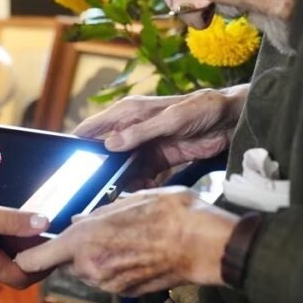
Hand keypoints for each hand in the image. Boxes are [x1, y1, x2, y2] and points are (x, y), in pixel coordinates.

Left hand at [15, 187, 237, 295]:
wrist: (205, 245)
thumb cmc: (169, 214)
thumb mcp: (127, 201)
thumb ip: (96, 216)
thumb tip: (79, 223)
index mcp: (84, 241)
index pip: (35, 259)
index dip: (25, 258)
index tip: (21, 253)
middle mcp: (91, 266)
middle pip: (64, 263)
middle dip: (71, 251)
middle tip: (90, 233)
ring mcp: (109, 283)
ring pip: (87, 271)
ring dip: (94, 259)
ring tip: (119, 238)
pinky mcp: (126, 293)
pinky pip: (108, 279)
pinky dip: (113, 268)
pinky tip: (133, 251)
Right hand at [74, 86, 247, 187]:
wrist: (233, 120)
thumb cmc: (202, 108)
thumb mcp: (171, 119)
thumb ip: (140, 132)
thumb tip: (110, 144)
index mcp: (128, 113)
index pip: (93, 128)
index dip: (79, 144)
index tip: (69, 164)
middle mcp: (131, 130)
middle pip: (105, 152)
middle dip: (100, 169)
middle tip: (95, 187)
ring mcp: (144, 146)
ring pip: (121, 168)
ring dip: (120, 181)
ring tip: (120, 193)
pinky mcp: (159, 159)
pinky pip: (141, 176)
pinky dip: (139, 185)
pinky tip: (142, 192)